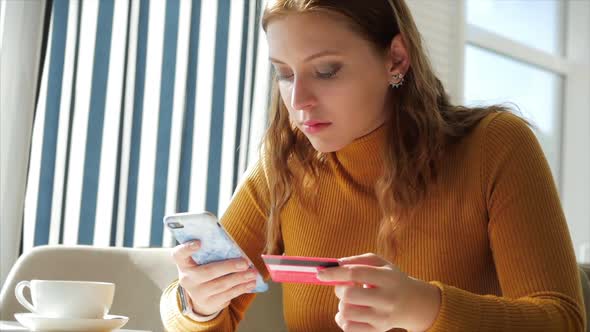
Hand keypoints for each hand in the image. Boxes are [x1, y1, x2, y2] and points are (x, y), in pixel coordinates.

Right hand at [171, 241, 258, 315]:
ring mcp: (197, 293)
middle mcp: (187, 279)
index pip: (179, 254)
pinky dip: (241, 288)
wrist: (199, 298)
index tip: (199, 243)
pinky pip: (227, 295)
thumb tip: (234, 245)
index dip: (187, 248)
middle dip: (229, 267)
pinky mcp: (209, 303)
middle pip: (208, 272)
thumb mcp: (200, 261)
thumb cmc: (203, 271)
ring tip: (252, 273)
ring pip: (221, 285)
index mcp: (183, 264)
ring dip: (240, 278)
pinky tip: (250, 283)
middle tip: (245, 263)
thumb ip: (211, 253)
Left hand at [316, 253, 440, 331]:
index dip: (335, 273)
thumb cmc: (391, 279)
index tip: (320, 273)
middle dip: (339, 289)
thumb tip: (336, 264)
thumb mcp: (381, 263)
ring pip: (346, 312)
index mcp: (388, 278)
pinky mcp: (377, 330)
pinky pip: (349, 327)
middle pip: (349, 294)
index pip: (356, 273)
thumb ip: (358, 260)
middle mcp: (387, 299)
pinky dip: (342, 319)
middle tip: (344, 286)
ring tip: (350, 300)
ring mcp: (382, 317)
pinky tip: (349, 313)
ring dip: (341, 304)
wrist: (414, 304)